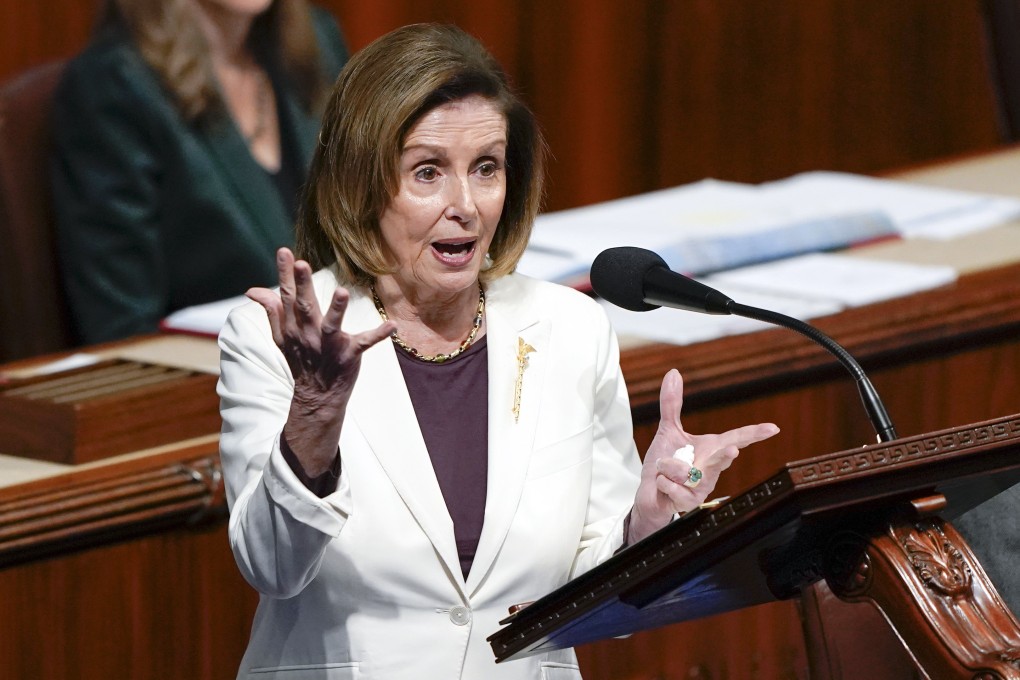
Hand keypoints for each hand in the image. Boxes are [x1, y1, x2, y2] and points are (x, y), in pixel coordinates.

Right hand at [246, 248, 394, 475]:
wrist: (317, 395)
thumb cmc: (301, 359)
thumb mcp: (281, 336)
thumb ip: (271, 310)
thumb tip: (251, 290)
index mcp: (292, 327)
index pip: (286, 296)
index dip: (285, 274)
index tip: (284, 252)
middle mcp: (308, 334)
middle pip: (304, 306)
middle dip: (302, 285)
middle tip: (303, 263)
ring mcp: (329, 345)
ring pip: (331, 324)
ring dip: (337, 309)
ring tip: (342, 292)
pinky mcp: (349, 355)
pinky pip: (364, 343)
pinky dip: (378, 335)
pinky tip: (392, 326)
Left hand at [627, 369, 779, 543]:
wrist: (651, 493)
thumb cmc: (665, 463)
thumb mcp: (668, 430)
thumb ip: (672, 404)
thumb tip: (673, 373)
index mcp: (712, 449)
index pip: (738, 438)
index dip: (755, 433)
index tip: (773, 428)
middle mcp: (713, 469)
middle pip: (722, 460)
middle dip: (725, 456)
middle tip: (732, 450)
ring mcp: (703, 487)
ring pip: (685, 471)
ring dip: (668, 465)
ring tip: (664, 468)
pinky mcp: (689, 503)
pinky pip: (671, 485)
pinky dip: (661, 480)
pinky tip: (662, 484)